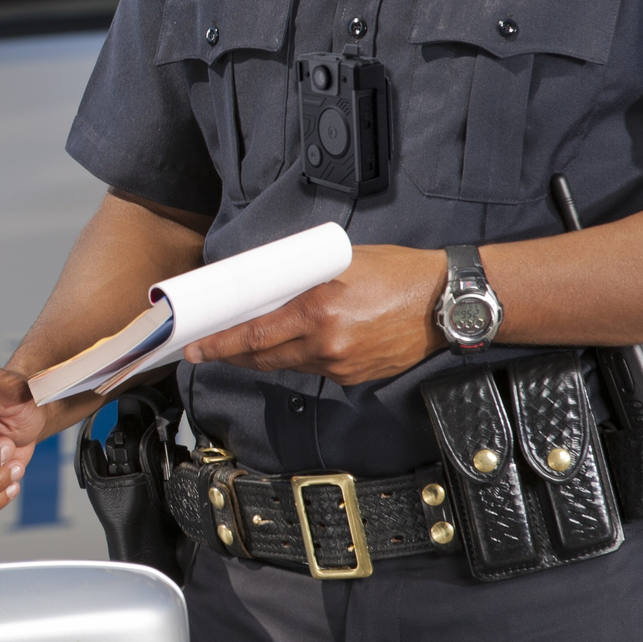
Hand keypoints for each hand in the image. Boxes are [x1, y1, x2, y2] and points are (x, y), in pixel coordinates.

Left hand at [184, 244, 446, 384]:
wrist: (445, 303)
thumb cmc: (398, 273)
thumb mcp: (342, 263)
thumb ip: (303, 279)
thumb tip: (269, 288)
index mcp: (318, 310)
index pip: (255, 334)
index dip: (221, 344)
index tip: (197, 348)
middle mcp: (327, 343)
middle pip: (264, 358)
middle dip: (233, 354)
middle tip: (210, 349)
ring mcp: (341, 365)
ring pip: (288, 365)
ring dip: (265, 355)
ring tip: (249, 343)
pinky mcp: (354, 378)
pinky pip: (315, 370)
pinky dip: (301, 357)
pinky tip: (302, 343)